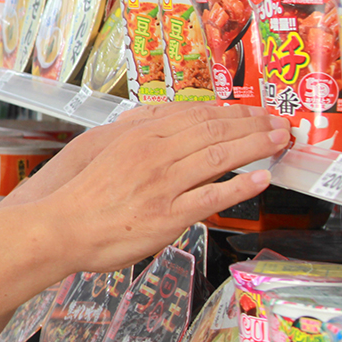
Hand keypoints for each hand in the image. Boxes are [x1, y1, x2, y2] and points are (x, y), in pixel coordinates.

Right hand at [31, 103, 288, 271]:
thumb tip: (160, 121)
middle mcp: (154, 155)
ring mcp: (163, 185)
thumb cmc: (84, 196)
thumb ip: (138, 137)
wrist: (62, 228)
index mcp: (140, 137)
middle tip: (279, 124)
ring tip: (279, 143)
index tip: (254, 113)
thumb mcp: (108, 151)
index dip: (233, 113)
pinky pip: (213, 197)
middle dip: (253, 126)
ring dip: (256, 147)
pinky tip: (261, 180)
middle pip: (215, 131)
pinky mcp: (168, 216)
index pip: (197, 116)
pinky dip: (241, 187)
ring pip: (220, 157)